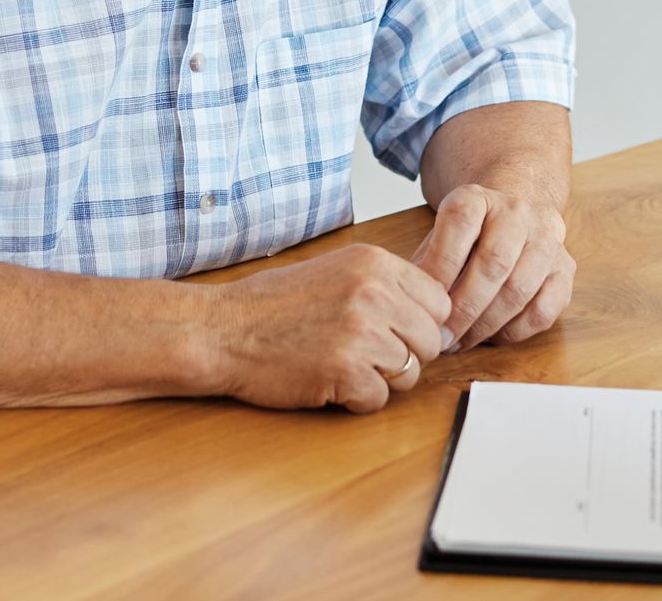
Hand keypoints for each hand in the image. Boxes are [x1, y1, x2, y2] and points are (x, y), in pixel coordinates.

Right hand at [212, 245, 451, 412]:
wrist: (222, 330)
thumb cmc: (272, 305)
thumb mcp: (336, 271)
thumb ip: (385, 286)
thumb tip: (434, 316)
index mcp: (374, 262)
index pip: (439, 300)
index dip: (421, 324)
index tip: (397, 333)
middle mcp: (374, 292)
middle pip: (430, 340)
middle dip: (405, 355)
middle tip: (366, 356)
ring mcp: (362, 332)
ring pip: (410, 373)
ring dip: (381, 379)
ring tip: (343, 366)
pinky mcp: (346, 371)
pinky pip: (380, 399)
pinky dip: (357, 399)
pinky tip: (329, 383)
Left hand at [411, 184, 575, 349]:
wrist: (514, 214)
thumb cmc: (468, 236)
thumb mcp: (440, 236)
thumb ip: (426, 265)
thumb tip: (416, 304)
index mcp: (479, 197)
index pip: (460, 223)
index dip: (440, 265)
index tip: (424, 301)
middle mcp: (518, 212)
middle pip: (494, 263)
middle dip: (463, 309)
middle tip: (441, 337)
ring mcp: (547, 240)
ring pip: (519, 290)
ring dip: (485, 325)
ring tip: (460, 342)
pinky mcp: (565, 269)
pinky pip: (543, 311)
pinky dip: (514, 331)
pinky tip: (491, 336)